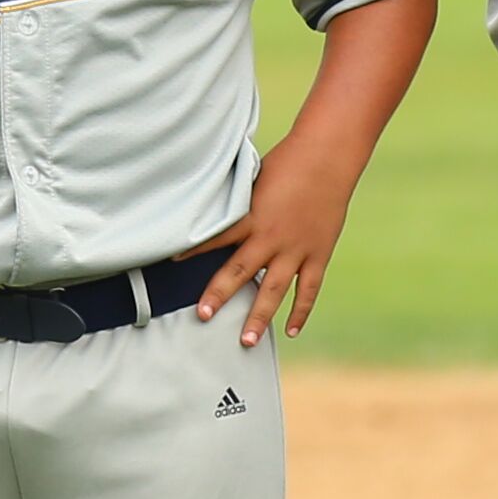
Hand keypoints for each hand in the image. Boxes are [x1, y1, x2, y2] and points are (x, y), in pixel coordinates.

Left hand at [197, 139, 365, 347]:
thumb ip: (238, 203)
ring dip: (259, 316)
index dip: (192, 250)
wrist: (327, 157)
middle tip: (202, 317)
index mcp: (250, 216)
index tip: (170, 262)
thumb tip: (215, 211)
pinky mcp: (318, 254)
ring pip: (274, 290)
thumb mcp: (253, 179)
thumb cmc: (287, 161)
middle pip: (239, 272)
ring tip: (247, 341)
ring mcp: (296, 249)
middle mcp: (270, 238)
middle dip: (219, 295)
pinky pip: (308, 289)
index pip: (214, 238)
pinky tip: (291, 331)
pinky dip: (301, 311)